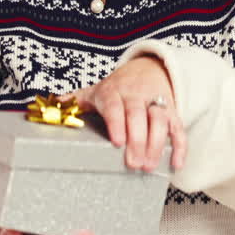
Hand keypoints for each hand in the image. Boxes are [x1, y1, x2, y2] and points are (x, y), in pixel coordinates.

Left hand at [71, 53, 186, 172]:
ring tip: (149, 165)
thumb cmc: (117, 88)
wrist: (147, 70)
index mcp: (113, 91)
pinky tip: (175, 163)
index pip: (114, 106)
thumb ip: (75, 101)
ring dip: (156, 144)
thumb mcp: (95, 91)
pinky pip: (178, 127)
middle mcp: (135, 95)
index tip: (118, 142)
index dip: (117, 123)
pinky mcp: (171, 111)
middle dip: (138, 140)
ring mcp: (155, 102)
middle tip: (134, 164)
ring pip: (159, 119)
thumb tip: (55, 106)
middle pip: (138, 115)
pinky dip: (179, 145)